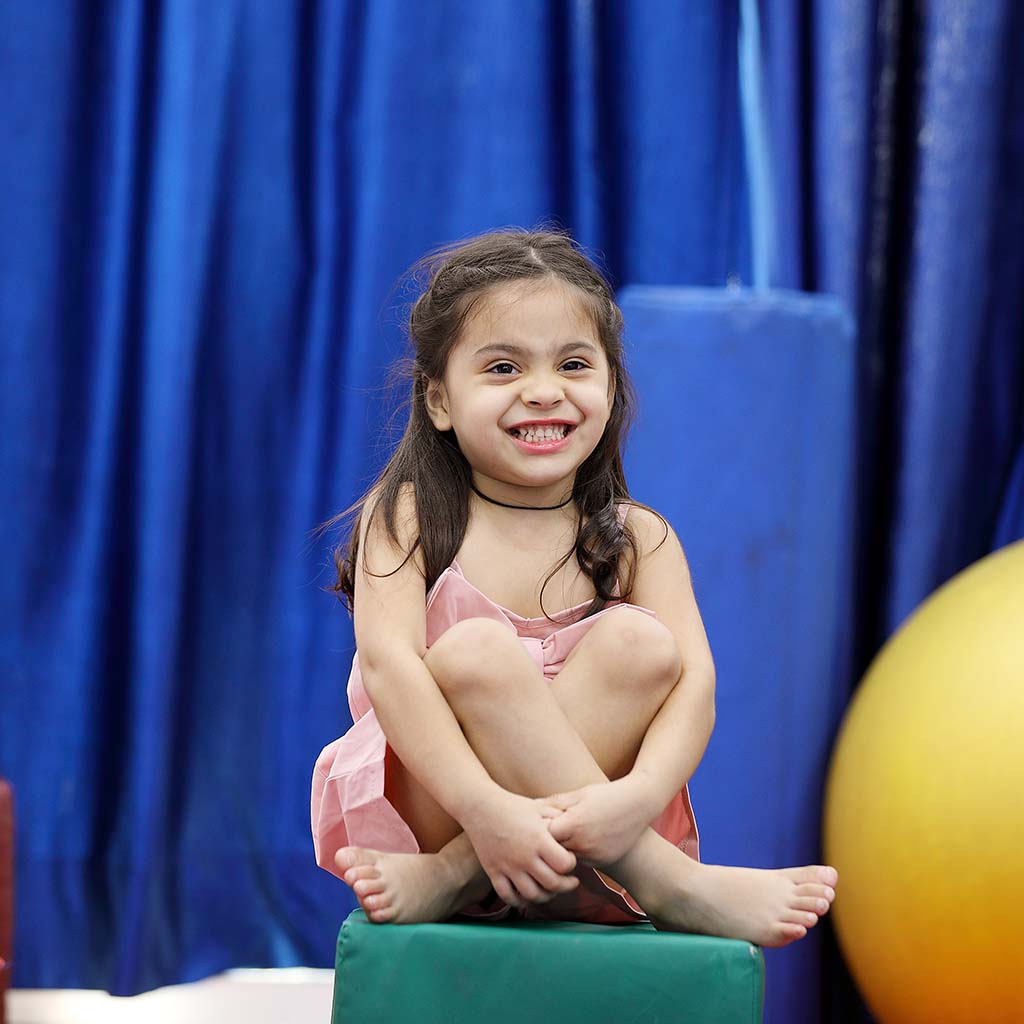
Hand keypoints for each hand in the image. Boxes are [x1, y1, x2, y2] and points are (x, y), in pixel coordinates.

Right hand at [459, 786, 580, 908]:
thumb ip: (557, 817)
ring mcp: (508, 867)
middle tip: (570, 881)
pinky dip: (519, 901)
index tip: (569, 859)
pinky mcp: (494, 872)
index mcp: (539, 840)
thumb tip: (572, 826)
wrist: (480, 806)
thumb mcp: (538, 807)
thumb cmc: (511, 805)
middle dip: (566, 885)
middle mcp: (525, 857)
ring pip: (533, 895)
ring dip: (546, 896)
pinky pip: (508, 896)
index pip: (565, 864)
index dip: (571, 864)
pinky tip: (527, 895)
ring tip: (550, 890)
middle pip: (552, 884)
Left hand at [536, 775, 655, 866]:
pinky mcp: (602, 862)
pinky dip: (579, 852)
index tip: (539, 822)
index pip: (544, 835)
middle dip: (549, 842)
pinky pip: (582, 860)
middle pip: (553, 849)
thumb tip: (532, 807)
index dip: (540, 828)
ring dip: (564, 848)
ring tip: (568, 833)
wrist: (640, 804)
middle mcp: (582, 844)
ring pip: (567, 857)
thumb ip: (555, 802)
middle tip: (549, 831)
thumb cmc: (607, 795)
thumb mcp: (580, 794)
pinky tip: (585, 838)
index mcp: (573, 824)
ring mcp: (593, 856)